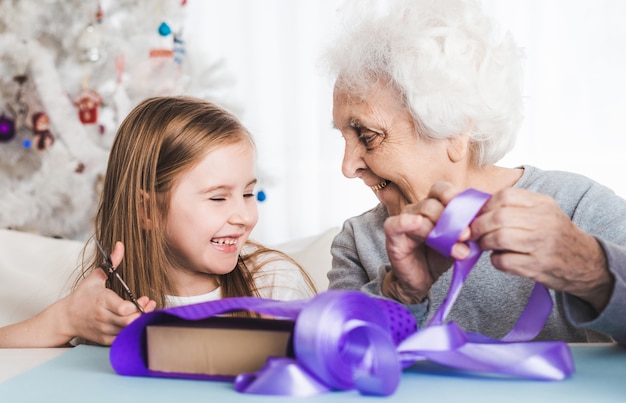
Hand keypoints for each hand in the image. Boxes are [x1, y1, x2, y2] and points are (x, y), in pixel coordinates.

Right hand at [60, 241, 156, 345]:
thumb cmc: (82, 296)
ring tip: (145, 311)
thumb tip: (120, 245)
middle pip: (129, 320)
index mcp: (101, 301)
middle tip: (148, 304)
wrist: (66, 318)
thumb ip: (111, 262)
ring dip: (140, 321)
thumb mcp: (96, 277)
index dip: (136, 305)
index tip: (143, 298)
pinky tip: (136, 321)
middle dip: (143, 313)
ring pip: (127, 330)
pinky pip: (122, 338)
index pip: (123, 308)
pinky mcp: (105, 339)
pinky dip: (131, 331)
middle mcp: (103, 317)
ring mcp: (104, 330)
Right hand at [383, 182, 470, 302]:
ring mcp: (404, 220)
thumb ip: (468, 230)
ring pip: (421, 213)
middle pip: (433, 203)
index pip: (442, 190)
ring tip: (459, 250)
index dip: (455, 196)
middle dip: (453, 219)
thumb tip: (484, 222)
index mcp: (434, 206)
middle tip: (468, 236)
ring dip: (441, 231)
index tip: (471, 212)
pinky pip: (395, 223)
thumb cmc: (439, 257)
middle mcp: (417, 209)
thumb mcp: (459, 242)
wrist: (422, 280)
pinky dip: (406, 222)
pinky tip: (417, 224)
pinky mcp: (393, 235)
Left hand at [470, 187, 613, 312]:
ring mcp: (542, 245)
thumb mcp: (543, 211)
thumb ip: (515, 206)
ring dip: (485, 242)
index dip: (485, 206)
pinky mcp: (538, 267)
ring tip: (485, 244)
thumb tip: (478, 208)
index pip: (505, 196)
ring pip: (499, 238)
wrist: (585, 263)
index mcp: (543, 204)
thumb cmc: (555, 235)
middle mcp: (545, 222)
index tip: (477, 214)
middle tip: (474, 232)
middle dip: (479, 226)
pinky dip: (495, 260)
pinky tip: (499, 258)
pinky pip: (504, 261)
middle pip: (499, 218)